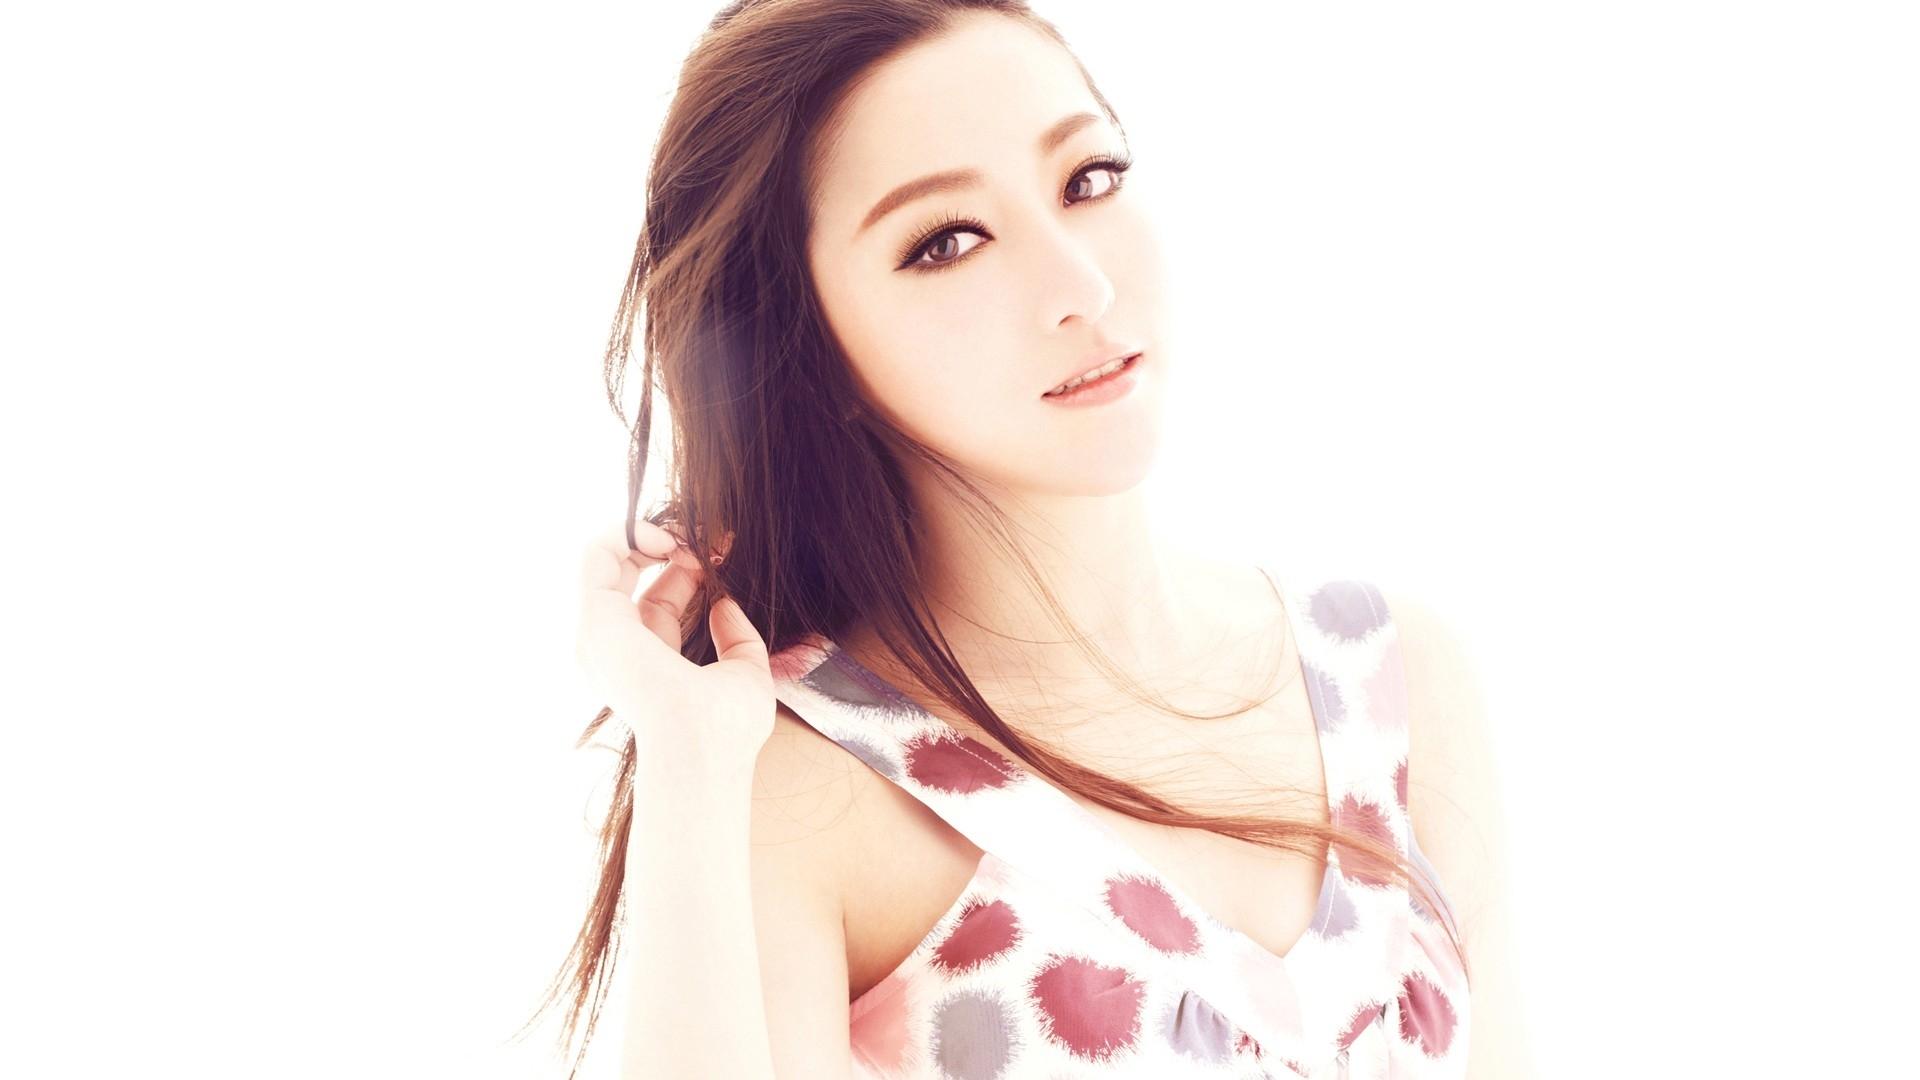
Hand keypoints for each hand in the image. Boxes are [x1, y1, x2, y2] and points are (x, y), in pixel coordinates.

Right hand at [576, 518, 773, 764]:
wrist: (704, 747)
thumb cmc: (726, 728)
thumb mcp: (745, 674)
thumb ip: (737, 639)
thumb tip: (723, 604)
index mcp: (646, 662)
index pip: (657, 600)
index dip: (687, 570)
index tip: (720, 556)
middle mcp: (616, 647)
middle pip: (631, 575)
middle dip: (665, 544)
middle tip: (702, 536)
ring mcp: (601, 633)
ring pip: (607, 559)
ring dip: (647, 532)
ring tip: (685, 532)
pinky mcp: (597, 619)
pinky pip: (597, 555)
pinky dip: (629, 531)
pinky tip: (667, 536)